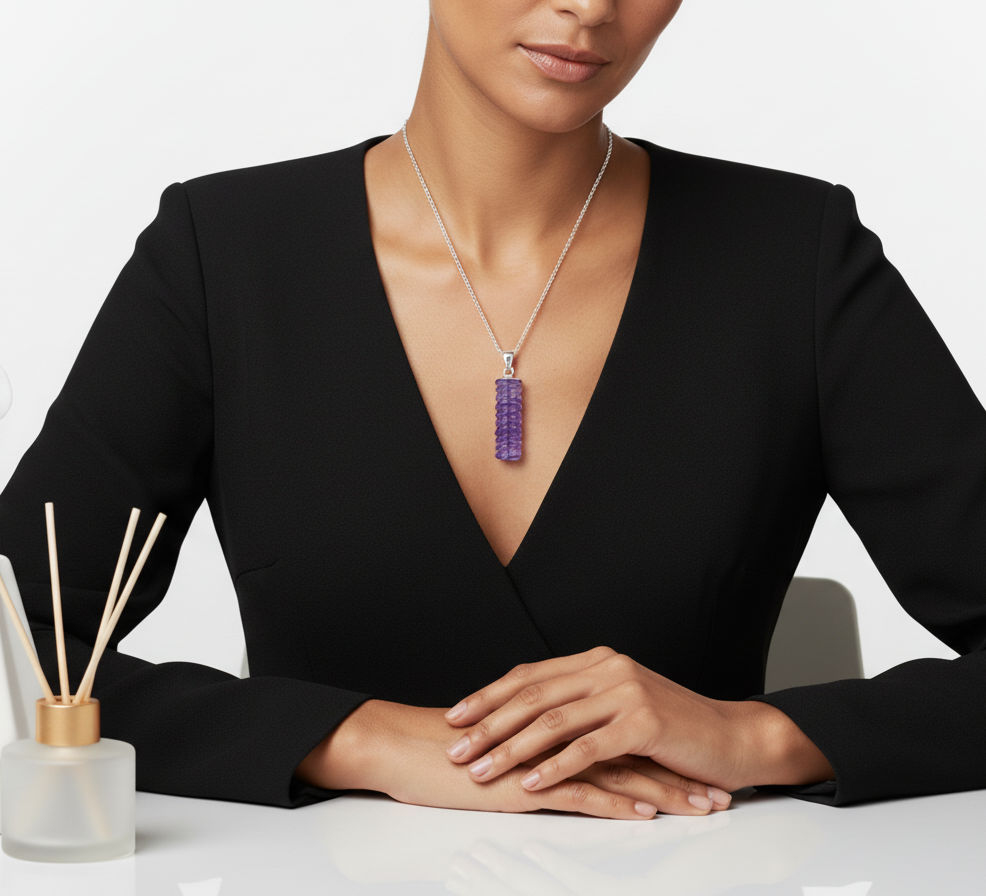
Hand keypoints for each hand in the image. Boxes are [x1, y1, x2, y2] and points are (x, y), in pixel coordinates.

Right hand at [297, 699, 724, 818]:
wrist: (402, 746)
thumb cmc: (446, 749)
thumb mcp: (502, 746)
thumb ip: (536, 747)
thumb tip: (566, 759)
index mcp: (553, 722)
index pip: (618, 734)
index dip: (659, 750)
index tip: (695, 767)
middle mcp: (555, 732)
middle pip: (631, 751)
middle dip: (677, 772)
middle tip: (717, 789)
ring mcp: (543, 755)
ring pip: (617, 771)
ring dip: (663, 791)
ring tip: (702, 806)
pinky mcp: (525, 780)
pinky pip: (581, 792)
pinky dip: (617, 803)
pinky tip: (646, 813)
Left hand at [443, 647, 833, 797]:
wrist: (732, 738)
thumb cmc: (673, 728)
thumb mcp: (621, 704)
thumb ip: (581, 702)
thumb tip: (528, 716)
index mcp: (598, 660)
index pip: (530, 675)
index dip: (489, 695)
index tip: (455, 716)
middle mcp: (608, 668)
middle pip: (534, 695)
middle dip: (489, 724)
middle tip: (455, 748)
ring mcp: (626, 692)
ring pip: (554, 721)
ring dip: (512, 748)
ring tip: (481, 769)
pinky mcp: (643, 723)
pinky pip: (587, 748)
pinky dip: (554, 767)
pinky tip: (530, 783)